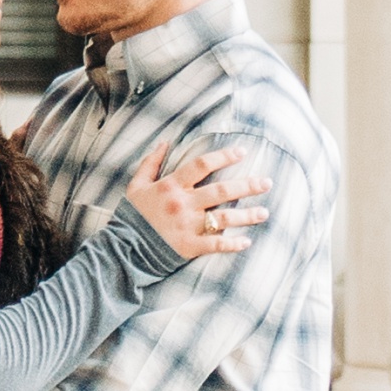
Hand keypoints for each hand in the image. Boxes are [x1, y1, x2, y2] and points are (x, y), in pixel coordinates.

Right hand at [126, 140, 268, 263]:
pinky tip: (247, 241)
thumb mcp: (137, 185)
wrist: (123, 248)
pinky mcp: (189, 247)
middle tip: (267, 182)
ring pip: (224, 218)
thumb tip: (165, 142)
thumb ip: (151, 162)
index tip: (242, 152)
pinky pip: (216, 244)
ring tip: (265, 212)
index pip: (202, 165)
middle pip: (221, 190)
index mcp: (171, 186)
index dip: (224, 156)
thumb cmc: (133, 215)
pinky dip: (232, 244)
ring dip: (247, 215)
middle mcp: (183, 204)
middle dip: (247, 186)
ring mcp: (188, 226)